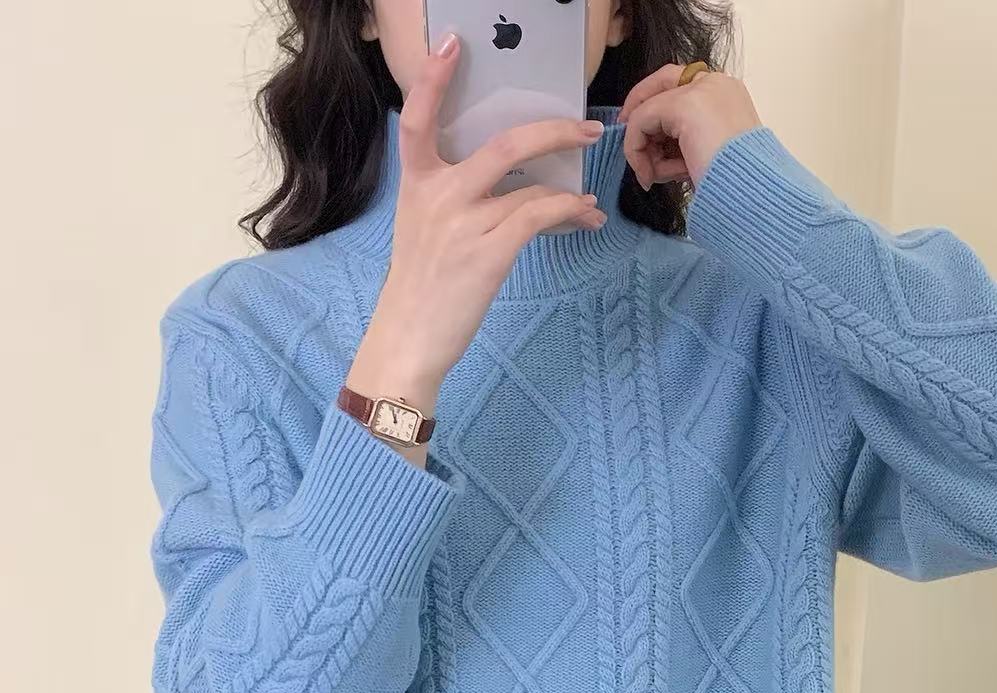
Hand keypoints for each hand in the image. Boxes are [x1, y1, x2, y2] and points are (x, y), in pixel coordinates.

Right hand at [346, 38, 607, 417]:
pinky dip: (566, 213)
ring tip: (588, 202)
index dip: (432, 78)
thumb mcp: (421, 232)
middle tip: (586, 128)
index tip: (454, 45)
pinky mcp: (488, 253)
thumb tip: (510, 187)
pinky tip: (580, 218)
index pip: (417, 117)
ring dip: (570, 192)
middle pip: (503, 144)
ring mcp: (463, 223)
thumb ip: (450, 200)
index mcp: (417, 184)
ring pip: (531, 185)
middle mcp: (438, 195)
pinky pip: (538, 217)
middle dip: (553, 131)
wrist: (407, 341)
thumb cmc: (420, 292)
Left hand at [618, 66, 760, 191]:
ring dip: (645, 151)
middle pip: (660, 88)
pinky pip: (641, 120)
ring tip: (658, 179)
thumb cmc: (736, 188)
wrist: (751, 196)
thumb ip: (683, 143)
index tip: (637, 141)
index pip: (678, 88)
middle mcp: (715, 85)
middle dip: (641, 126)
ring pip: (648, 110)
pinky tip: (650, 176)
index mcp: (727, 96)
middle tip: (639, 162)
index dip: (652, 110)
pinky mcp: (683, 106)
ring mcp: (700, 91)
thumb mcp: (708, 156)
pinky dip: (635, 150)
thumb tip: (649, 151)